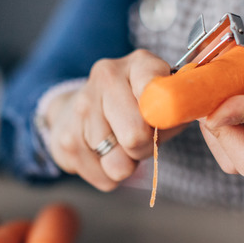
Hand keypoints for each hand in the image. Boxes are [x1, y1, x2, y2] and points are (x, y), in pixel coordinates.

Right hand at [44, 49, 174, 190]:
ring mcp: (81, 108)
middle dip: (144, 148)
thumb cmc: (133, 109)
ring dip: (126, 163)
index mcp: (138, 63)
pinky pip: (104, 179)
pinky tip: (101, 154)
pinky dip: (108, 175)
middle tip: (141, 139)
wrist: (75, 110)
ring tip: (119, 144)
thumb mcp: (163, 103)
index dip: (163, 116)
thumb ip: (176, 111)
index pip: (156, 92)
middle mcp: (106, 78)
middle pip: (136, 136)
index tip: (162, 121)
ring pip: (119, 164)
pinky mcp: (66, 140)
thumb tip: (177, 120)